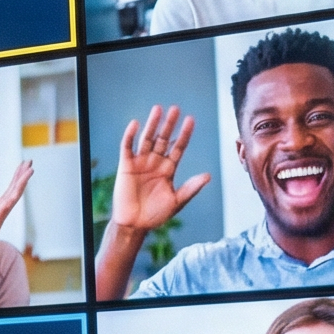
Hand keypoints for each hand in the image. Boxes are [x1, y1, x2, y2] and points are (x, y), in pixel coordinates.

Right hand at [111, 105, 210, 234]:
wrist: (135, 224)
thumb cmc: (156, 215)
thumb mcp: (177, 201)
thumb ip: (191, 188)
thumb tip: (208, 176)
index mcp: (168, 169)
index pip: (178, 147)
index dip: (184, 134)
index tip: (191, 120)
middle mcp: (155, 162)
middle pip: (163, 139)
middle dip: (169, 124)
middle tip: (176, 109)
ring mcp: (140, 163)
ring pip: (147, 139)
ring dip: (152, 124)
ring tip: (158, 109)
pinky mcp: (126, 166)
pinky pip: (127, 147)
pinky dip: (130, 135)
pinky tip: (136, 124)